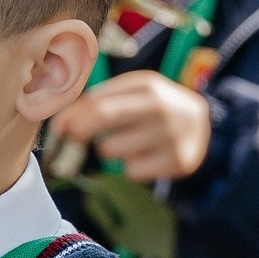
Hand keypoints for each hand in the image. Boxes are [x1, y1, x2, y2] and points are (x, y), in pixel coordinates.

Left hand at [50, 70, 214, 182]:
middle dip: (78, 131)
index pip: (95, 102)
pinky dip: (132, 168)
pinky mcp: (181, 161)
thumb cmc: (152, 107)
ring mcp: (173, 134)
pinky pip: (133, 172)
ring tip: (128, 143)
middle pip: (102, 119)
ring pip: (112, 151)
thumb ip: (97, 101)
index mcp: (146, 85)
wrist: (201, 123)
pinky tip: (146, 157)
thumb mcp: (132, 93)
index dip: (70, 117)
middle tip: (73, 139)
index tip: (57, 129)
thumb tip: (60, 124)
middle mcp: (162, 106)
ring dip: (110, 150)